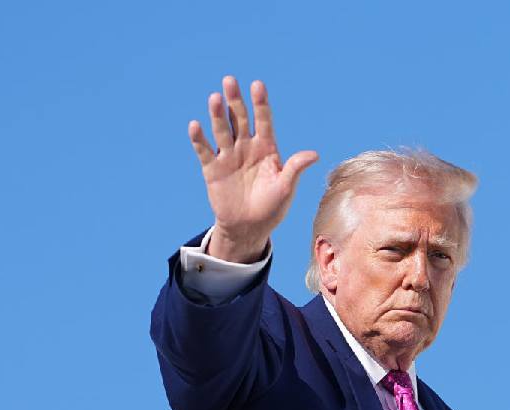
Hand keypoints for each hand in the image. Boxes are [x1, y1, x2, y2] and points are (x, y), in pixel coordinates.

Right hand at [188, 76, 318, 262]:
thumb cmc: (271, 208)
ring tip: (214, 98)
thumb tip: (314, 154)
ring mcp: (228, 156)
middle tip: (230, 80)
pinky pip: (204, 150)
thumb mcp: (286, 189)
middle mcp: (246, 147)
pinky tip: (195, 125)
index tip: (257, 85)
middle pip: (240, 118)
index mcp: (266, 148)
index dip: (260, 103)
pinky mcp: (212, 169)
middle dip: (235, 101)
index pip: (263, 120)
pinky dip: (199, 138)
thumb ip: (295, 169)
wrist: (248, 228)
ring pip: (222, 130)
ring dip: (217, 115)